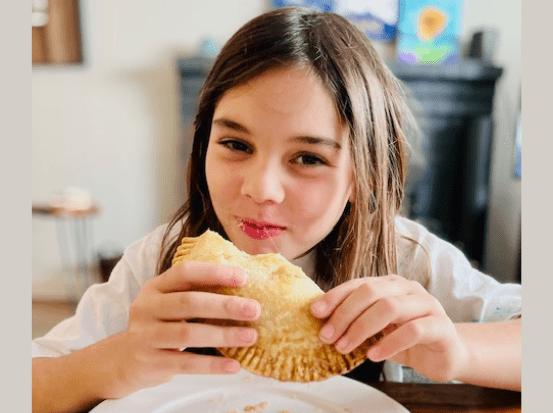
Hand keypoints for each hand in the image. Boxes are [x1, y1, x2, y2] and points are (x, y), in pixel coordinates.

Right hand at [105, 261, 260, 397]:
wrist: (124, 360)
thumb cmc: (161, 324)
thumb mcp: (170, 302)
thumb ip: (197, 293)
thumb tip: (246, 287)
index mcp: (155, 286)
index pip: (185, 272)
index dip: (214, 273)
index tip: (244, 277)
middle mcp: (146, 307)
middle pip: (189, 302)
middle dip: (225, 305)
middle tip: (254, 309)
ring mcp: (145, 335)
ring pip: (187, 334)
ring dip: (223, 335)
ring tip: (250, 336)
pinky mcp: (149, 362)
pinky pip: (185, 363)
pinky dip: (211, 365)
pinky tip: (234, 365)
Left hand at [310, 275, 467, 381]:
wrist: (446, 354)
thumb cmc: (406, 338)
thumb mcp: (377, 327)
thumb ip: (356, 319)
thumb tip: (321, 320)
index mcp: (390, 284)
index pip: (358, 283)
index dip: (335, 297)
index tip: (315, 313)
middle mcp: (408, 288)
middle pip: (371, 292)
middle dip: (344, 314)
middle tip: (327, 336)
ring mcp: (426, 304)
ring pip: (389, 307)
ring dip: (362, 328)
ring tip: (345, 347)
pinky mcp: (441, 326)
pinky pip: (413, 330)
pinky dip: (389, 343)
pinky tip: (373, 355)